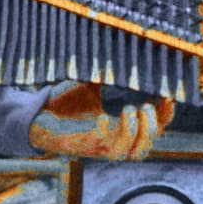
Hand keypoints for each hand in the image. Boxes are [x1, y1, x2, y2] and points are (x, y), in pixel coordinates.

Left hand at [28, 84, 166, 160]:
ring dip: (135, 133)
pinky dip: (109, 133)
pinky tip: (105, 118)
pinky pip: (103, 146)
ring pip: (129, 153)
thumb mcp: (89, 86)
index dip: (164, 118)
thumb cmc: (62, 104)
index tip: (168, 97)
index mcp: (117, 130)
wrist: (33, 114)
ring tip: (130, 110)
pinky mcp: (81, 147)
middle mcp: (109, 143)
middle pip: (144, 149)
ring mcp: (96, 147)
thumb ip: (107, 74)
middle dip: (152, 129)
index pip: (150, 131)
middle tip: (146, 106)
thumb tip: (122, 50)